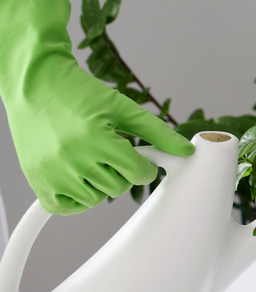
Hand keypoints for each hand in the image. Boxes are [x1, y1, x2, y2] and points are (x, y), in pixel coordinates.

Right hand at [0, 0, 193, 214]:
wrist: (35, 83)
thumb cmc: (78, 92)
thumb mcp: (123, 107)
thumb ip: (157, 132)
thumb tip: (185, 149)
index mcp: (97, 139)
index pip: (138, 174)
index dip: (144, 168)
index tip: (139, 160)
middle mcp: (72, 158)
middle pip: (117, 188)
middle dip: (122, 173)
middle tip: (111, 153)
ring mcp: (52, 172)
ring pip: (94, 200)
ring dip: (100, 185)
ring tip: (93, 160)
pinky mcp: (37, 180)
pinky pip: (64, 208)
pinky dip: (75, 199)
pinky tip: (79, 178)